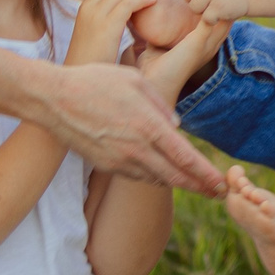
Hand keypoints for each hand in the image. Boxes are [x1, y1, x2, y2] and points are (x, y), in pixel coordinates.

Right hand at [35, 61, 223, 195]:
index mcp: (148, 126)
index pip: (186, 158)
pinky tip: (162, 172)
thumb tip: (177, 127)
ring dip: (177, 182)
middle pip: (176, 177)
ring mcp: (119, 160)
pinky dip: (153, 175)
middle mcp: (136, 149)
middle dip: (200, 187)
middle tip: (218, 193)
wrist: (53, 98)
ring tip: (195, 183)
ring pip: (156, 178)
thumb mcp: (135, 80)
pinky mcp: (105, 165)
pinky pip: (136, 175)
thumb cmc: (95, 81)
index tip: (222, 185)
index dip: (206, 175)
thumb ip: (161, 105)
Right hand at [70, 0, 161, 64]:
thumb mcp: (97, 35)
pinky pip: (128, 4)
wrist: (80, 79)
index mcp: (87, 7)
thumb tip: (122, 16)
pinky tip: (154, 1)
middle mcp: (90, 7)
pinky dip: (143, 0)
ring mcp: (96, 15)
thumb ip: (107, 21)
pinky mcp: (106, 26)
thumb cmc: (93, 61)